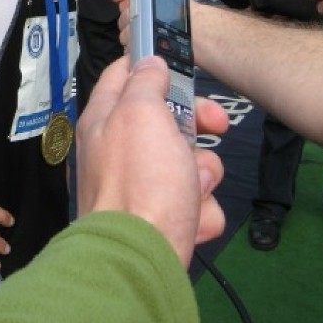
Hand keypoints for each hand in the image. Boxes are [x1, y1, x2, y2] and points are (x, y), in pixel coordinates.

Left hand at [76, 55, 226, 266]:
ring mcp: (141, 188)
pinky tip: (192, 220)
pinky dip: (199, 211)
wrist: (139, 261)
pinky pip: (194, 203)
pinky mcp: (162, 221)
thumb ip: (145, 82)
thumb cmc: (139, 181)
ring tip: (192, 190)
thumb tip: (148, 62)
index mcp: (105, 119)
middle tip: (217, 126)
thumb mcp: (142, 113)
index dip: (152, 66)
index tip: (179, 67)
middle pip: (166, 121)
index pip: (123, 75)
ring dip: (201, 176)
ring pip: (188, 164)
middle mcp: (118, 151)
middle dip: (197, 126)